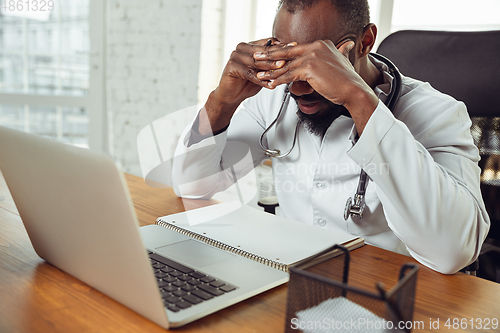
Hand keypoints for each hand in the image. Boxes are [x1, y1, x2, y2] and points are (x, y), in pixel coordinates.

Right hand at [201, 38, 286, 133]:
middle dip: (278, 55)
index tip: (295, 49)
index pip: (268, 43)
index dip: (282, 46)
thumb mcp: (262, 71)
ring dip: (270, 66)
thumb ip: (271, 63)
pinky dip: (260, 80)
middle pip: (263, 51)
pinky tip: (270, 84)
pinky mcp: (231, 67)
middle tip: (290, 57)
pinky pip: (249, 74)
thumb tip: (291, 58)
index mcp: (250, 46)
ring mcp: (235, 56)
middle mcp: (242, 48)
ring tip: (282, 69)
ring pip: (257, 62)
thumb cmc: (247, 82)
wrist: (231, 95)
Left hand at [253, 40, 378, 133]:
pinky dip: (279, 80)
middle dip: (269, 56)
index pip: (296, 48)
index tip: (270, 54)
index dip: (282, 52)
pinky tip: (271, 84)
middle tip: (256, 58)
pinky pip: (289, 75)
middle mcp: (316, 46)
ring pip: (286, 65)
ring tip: (260, 76)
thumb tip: (345, 46)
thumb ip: (340, 52)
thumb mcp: (341, 61)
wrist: (353, 90)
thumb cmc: (346, 81)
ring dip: (271, 72)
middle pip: (287, 53)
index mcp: (321, 44)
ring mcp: (312, 56)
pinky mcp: (309, 68)